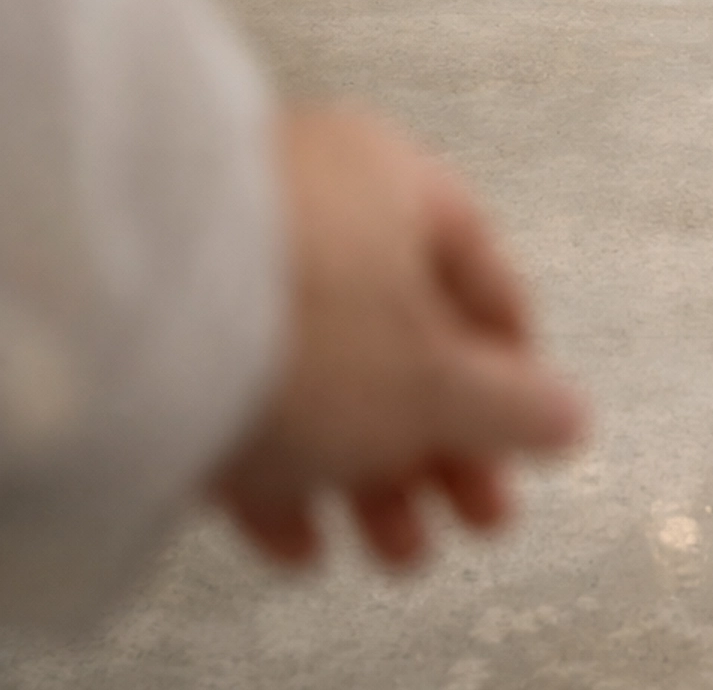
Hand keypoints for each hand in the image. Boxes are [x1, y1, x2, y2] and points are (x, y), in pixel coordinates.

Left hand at [214, 106, 586, 566]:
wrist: (128, 312)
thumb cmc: (303, 314)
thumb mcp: (437, 384)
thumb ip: (513, 408)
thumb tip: (570, 416)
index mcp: (401, 179)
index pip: (484, 277)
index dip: (514, 372)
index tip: (524, 437)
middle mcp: (322, 200)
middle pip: (405, 338)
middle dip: (442, 445)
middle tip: (470, 513)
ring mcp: (242, 253)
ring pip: (329, 375)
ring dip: (371, 472)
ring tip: (395, 547)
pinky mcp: (174, 312)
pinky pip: (251, 393)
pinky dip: (287, 464)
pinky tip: (300, 534)